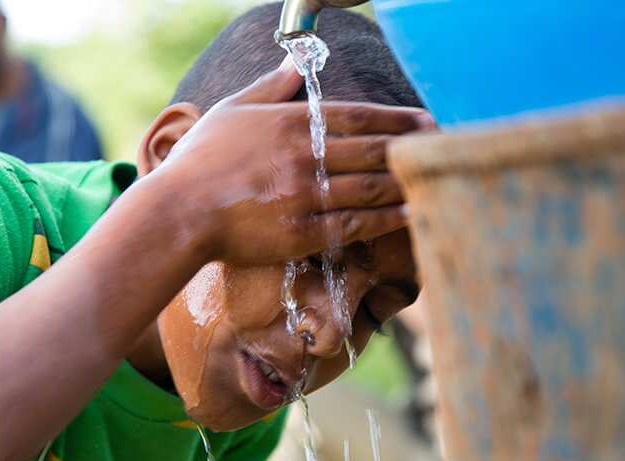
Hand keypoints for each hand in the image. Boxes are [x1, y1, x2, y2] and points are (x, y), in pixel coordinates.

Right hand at [157, 55, 433, 264]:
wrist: (178, 213)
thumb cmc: (200, 160)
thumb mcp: (232, 111)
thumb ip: (270, 87)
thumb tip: (297, 62)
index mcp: (292, 123)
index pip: (360, 116)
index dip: (399, 119)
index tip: (426, 121)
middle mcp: (305, 156)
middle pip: (375, 150)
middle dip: (415, 148)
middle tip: (446, 147)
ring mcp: (306, 195)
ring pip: (372, 187)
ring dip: (408, 183)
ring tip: (437, 180)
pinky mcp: (304, 233)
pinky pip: (356, 224)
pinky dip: (388, 218)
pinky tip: (410, 212)